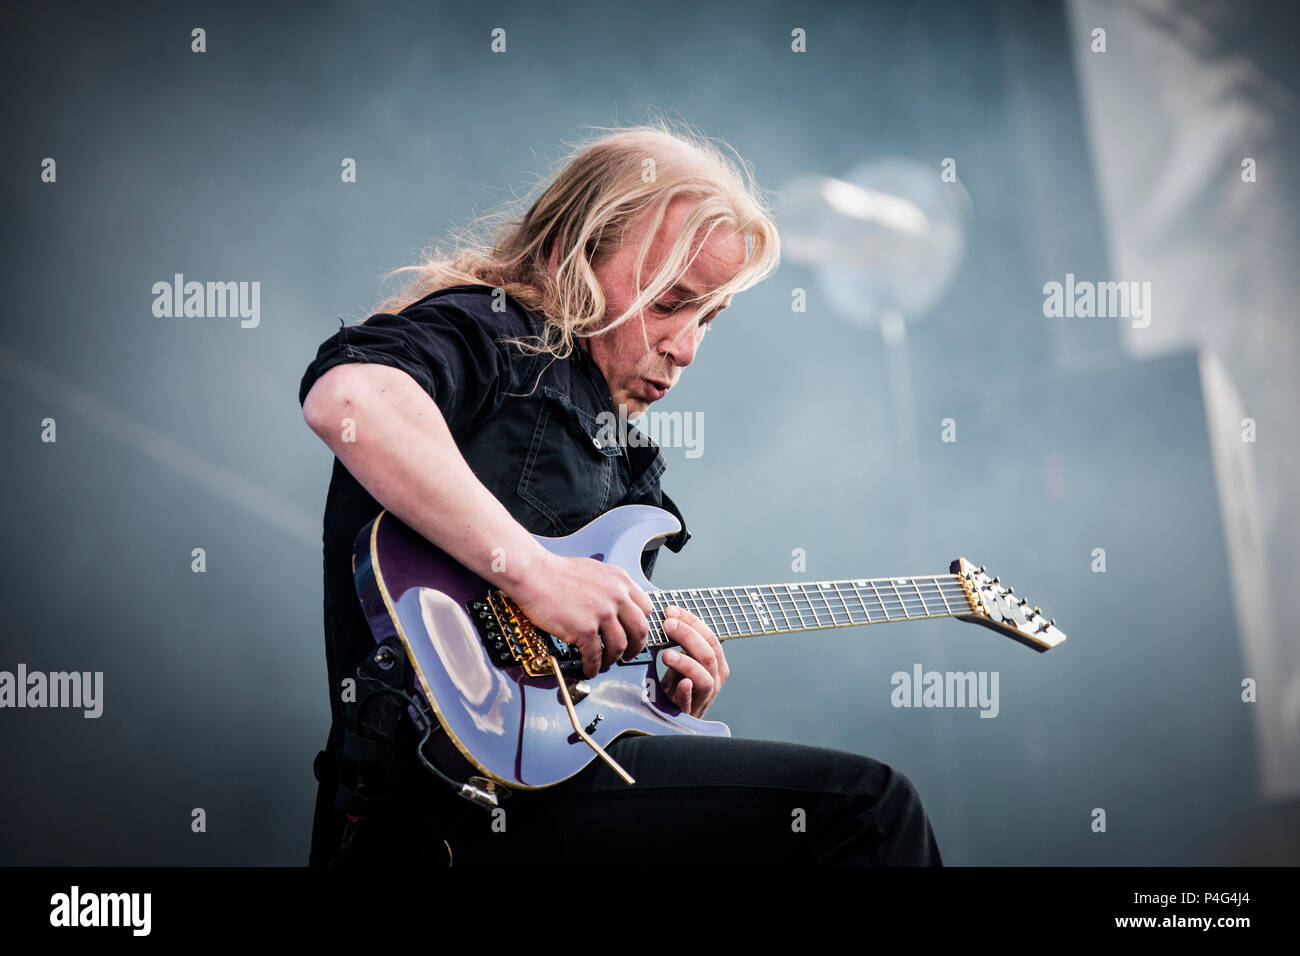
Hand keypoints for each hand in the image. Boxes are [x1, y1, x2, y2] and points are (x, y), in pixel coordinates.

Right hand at [509, 550, 652, 677]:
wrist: (534, 574)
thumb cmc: (555, 572)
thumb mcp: (594, 570)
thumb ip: (609, 587)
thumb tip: (614, 605)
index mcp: (620, 581)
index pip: (645, 607)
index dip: (640, 624)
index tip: (635, 633)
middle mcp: (616, 596)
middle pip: (640, 629)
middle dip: (636, 646)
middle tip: (629, 653)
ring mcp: (602, 614)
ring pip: (620, 646)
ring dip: (614, 659)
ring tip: (606, 663)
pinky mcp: (585, 630)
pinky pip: (595, 655)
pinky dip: (593, 666)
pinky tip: (589, 668)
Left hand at [659, 604, 728, 717]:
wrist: (673, 714)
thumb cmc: (678, 683)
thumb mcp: (685, 660)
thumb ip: (685, 642)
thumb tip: (672, 614)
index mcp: (717, 662)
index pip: (710, 637)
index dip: (692, 622)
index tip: (672, 611)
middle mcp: (715, 678)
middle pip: (708, 655)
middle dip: (687, 636)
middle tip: (667, 625)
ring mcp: (704, 696)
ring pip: (704, 678)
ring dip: (686, 663)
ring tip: (666, 654)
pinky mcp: (689, 711)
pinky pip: (690, 702)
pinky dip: (686, 692)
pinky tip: (681, 683)